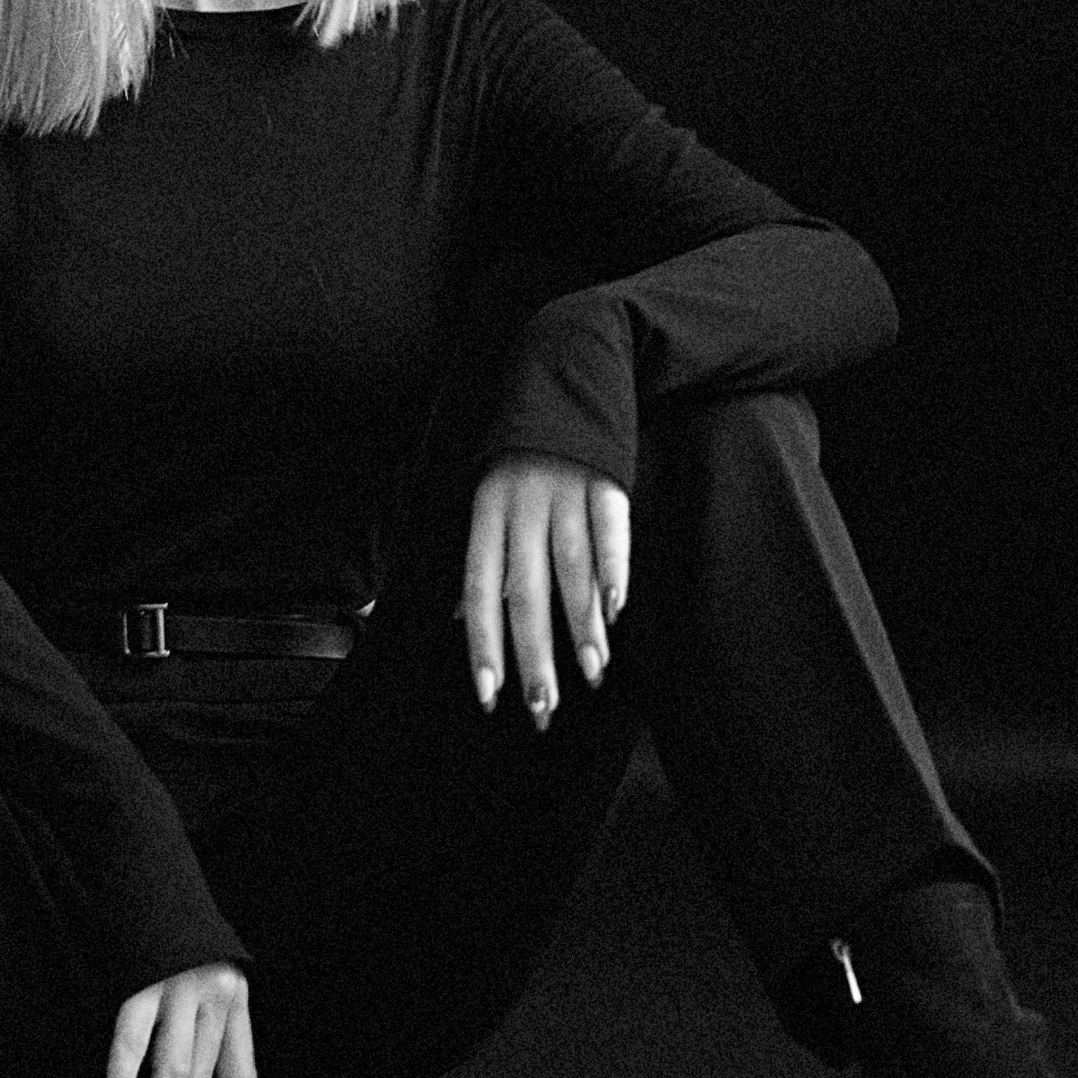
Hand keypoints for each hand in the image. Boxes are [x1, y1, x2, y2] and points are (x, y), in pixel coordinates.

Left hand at [461, 450, 630, 728]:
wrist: (555, 371)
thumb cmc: (516, 454)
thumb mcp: (486, 498)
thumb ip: (482, 558)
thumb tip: (459, 619)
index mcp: (486, 515)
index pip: (479, 590)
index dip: (483, 644)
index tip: (489, 695)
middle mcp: (521, 507)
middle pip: (524, 590)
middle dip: (534, 653)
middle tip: (542, 706)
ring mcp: (564, 491)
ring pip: (571, 567)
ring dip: (581, 624)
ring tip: (592, 673)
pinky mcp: (605, 478)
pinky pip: (611, 528)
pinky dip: (615, 567)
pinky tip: (618, 609)